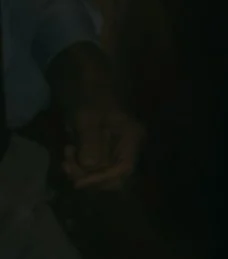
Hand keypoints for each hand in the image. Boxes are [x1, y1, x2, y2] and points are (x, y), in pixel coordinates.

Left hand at [50, 44, 139, 189]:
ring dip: (81, 170)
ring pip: (101, 172)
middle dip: (89, 176)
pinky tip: (68, 152)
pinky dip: (79, 164)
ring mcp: (114, 146)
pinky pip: (94, 164)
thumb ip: (91, 141)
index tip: (77, 182)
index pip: (123, 168)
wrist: (83, 76)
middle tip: (67, 164)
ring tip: (65, 155)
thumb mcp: (87, 116)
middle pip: (114, 175)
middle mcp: (127, 145)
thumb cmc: (89, 92)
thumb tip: (91, 166)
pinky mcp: (102, 146)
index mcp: (131, 137)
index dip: (102, 179)